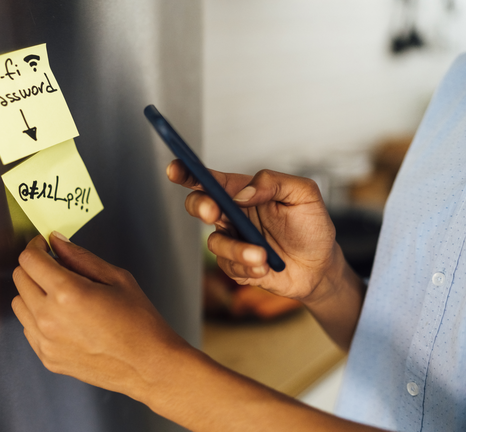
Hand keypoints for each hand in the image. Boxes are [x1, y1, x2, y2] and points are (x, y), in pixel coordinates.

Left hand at [11, 233, 191, 397]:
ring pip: (19, 303)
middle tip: (53, 265)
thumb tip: (57, 241)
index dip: (36, 246)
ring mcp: (45, 341)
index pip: (29, 260)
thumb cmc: (139, 323)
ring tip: (58, 293)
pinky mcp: (47, 357)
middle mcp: (49, 318)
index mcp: (67, 293)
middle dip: (33, 266)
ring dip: (32, 291)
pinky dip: (37, 316)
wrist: (148, 366)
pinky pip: (28, 328)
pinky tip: (61, 315)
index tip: (44, 245)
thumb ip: (81, 257)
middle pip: (20, 278)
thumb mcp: (117, 278)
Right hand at [167, 160, 339, 301]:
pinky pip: (228, 265)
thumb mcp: (304, 194)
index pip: (210, 179)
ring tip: (262, 255)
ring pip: (215, 242)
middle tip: (215, 213)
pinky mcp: (235, 265)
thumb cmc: (311, 226)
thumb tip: (243, 193)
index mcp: (242, 191)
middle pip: (198, 205)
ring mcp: (232, 240)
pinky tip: (266, 266)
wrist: (321, 266)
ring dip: (237, 249)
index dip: (187, 172)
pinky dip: (247, 266)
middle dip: (201, 207)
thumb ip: (274, 182)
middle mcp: (232, 214)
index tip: (175, 169)